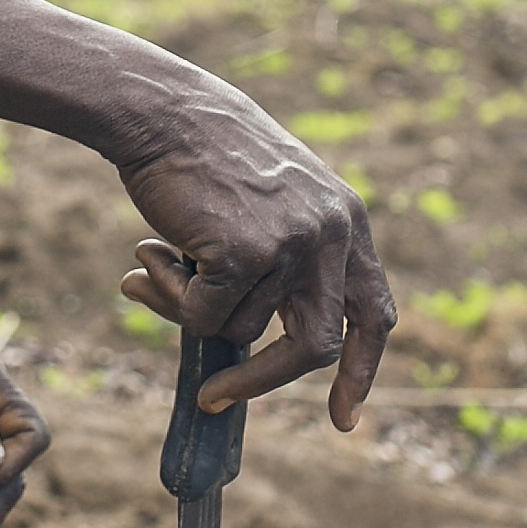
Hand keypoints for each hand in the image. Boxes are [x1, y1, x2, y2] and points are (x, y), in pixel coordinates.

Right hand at [114, 93, 395, 427]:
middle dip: (264, 383)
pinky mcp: (244, 255)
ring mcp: (291, 246)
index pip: (373, 313)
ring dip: (190, 311)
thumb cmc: (205, 158)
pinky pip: (201, 318)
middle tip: (214, 399)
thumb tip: (248, 352)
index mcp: (348, 223)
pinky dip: (167, 297)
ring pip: (240, 332)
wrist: (164, 110)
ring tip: (162, 257)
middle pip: (315, 347)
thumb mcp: (271, 203)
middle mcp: (331, 236)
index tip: (346, 417)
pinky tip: (152, 249)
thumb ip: (282, 263)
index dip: (361, 369)